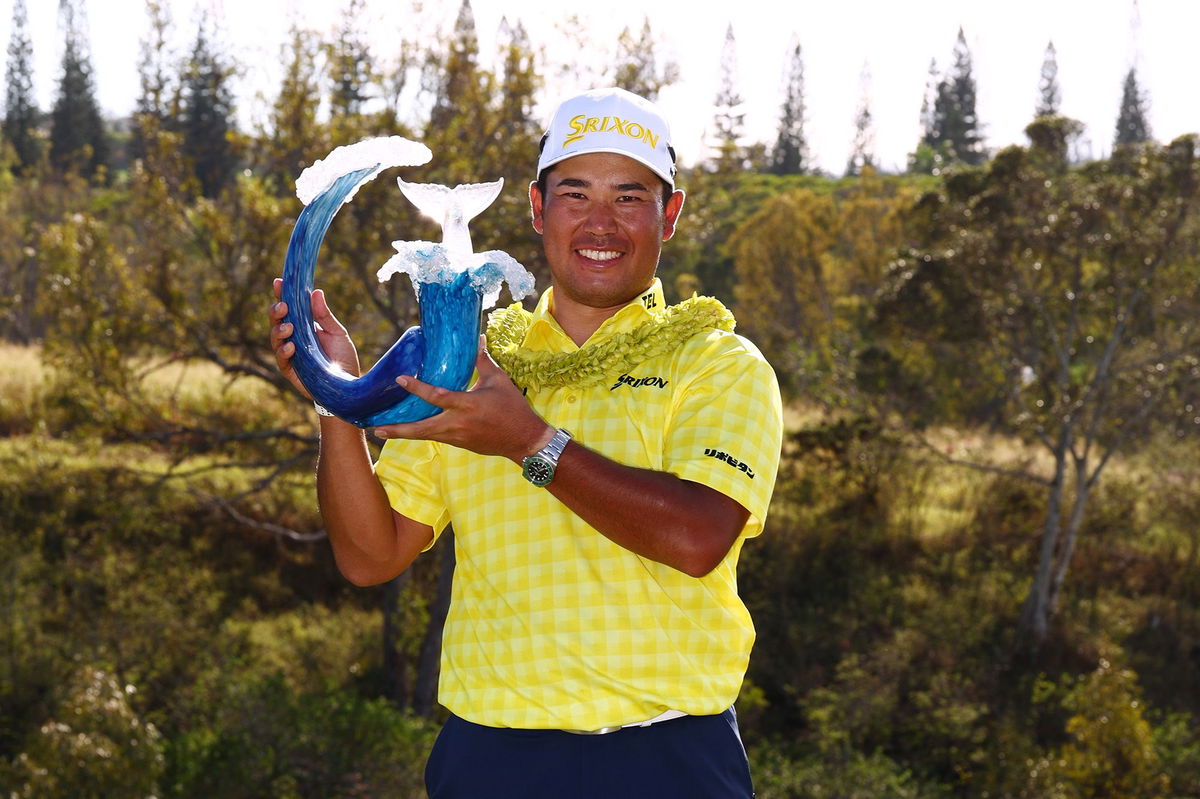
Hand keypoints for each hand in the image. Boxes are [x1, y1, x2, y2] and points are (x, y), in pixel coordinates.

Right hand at [269, 277, 361, 399]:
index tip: (278, 282)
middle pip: (277, 321)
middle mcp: (293, 338)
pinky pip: (281, 360)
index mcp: (303, 326)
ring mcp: (290, 354)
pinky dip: (284, 352)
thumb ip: (324, 315)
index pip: (289, 307)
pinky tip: (290, 347)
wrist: (349, 385)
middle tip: (283, 306)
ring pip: (275, 338)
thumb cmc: (343, 358)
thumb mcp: (337, 333)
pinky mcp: (290, 370)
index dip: (281, 294)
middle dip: (276, 311)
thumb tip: (316, 292)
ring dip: (279, 330)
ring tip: (288, 327)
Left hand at [372, 337, 552, 461]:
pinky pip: (436, 437)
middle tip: (375, 428)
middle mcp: (458, 424)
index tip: (400, 379)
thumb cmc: (513, 408)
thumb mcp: (499, 381)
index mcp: (467, 405)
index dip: (417, 388)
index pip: (437, 396)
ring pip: (425, 436)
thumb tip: (477, 338)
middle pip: (421, 429)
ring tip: (382, 431)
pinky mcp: (460, 444)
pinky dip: (421, 433)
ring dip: (404, 434)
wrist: (525, 441)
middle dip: (398, 429)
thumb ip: (483, 361)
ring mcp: (457, 437)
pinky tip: (409, 429)